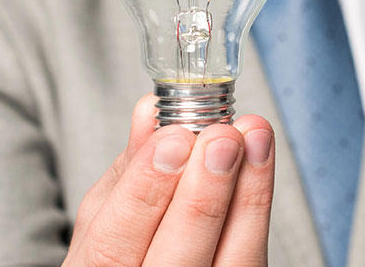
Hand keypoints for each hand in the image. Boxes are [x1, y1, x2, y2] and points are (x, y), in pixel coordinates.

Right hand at [62, 94, 275, 266]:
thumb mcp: (105, 211)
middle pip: (177, 260)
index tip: (174, 138)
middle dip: (203, 192)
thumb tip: (150, 112)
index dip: (145, 190)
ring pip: (230, 262)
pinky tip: (259, 163)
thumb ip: (127, 167)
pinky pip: (251, 259)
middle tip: (220, 138)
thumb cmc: (119, 245)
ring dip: (246, 194)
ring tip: (251, 138)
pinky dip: (258, 206)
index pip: (114, 244)